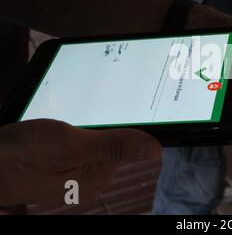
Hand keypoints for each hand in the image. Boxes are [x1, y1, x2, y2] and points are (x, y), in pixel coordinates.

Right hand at [0, 119, 159, 204]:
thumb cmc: (23, 155)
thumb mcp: (72, 145)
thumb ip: (114, 146)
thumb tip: (156, 149)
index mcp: (98, 177)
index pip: (126, 147)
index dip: (126, 124)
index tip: (122, 104)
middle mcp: (87, 179)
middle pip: (109, 143)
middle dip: (101, 123)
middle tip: (84, 111)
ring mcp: (69, 172)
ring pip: (90, 140)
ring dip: (84, 124)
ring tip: (67, 118)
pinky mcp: (55, 164)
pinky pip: (75, 143)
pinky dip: (71, 130)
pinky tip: (57, 126)